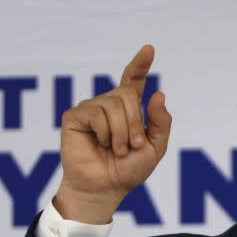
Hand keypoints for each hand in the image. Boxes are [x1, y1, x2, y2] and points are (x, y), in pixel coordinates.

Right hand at [55, 45, 171, 222]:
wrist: (105, 187)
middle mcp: (109, 105)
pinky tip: (99, 144)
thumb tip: (158, 93)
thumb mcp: (154, 147)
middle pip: (127, 94)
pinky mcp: (76, 116)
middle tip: (132, 146)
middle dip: (134, 123)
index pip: (134, 80)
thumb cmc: (128, 170)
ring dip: (120, 132)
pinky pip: (96, 113)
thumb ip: (160, 122)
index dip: (141, 64)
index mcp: (128, 110)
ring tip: (116, 149)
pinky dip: (104, 132)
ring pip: (112, 105)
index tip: (149, 49)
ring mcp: (92, 109)